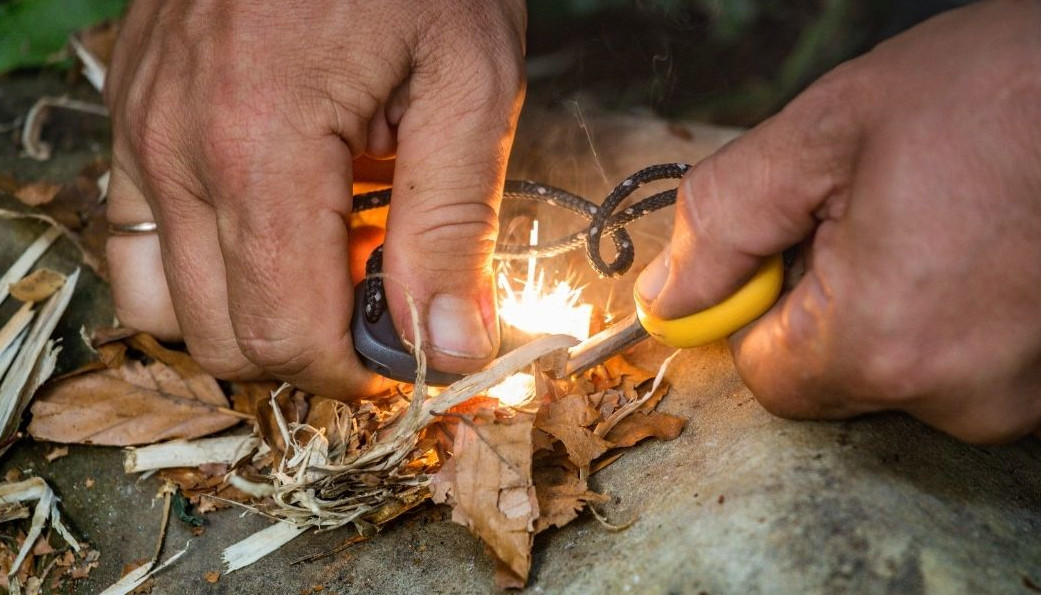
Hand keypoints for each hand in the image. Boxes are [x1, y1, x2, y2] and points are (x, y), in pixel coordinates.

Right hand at [104, 1, 525, 396]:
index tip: (408, 352)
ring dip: (253, 311)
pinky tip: (272, 221)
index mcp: (262, 149)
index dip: (354, 371)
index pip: (284, 334)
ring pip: (168, 304)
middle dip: (310, 348)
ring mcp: (141, 131)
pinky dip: (204, 265)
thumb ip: (455, 226)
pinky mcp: (135, 116)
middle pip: (223, 338)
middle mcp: (177, 149)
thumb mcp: (469, 82)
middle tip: (381, 300)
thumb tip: (449, 347)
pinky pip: (139, 240)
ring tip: (328, 259)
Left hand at [636, 0, 1040, 442]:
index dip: (760, 306)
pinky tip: (988, 244)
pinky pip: (965, 362)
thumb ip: (726, 223)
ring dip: (902, 300)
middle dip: (833, 297)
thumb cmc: (1003, 91)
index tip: (791, 242)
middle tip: (884, 208)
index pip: (764, 374)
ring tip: (953, 216)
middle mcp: (958, 397)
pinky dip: (959, 311)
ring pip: (903, 367)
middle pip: (834, 375)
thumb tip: (667, 299)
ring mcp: (1020, 399)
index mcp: (882, 343)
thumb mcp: (828, 132)